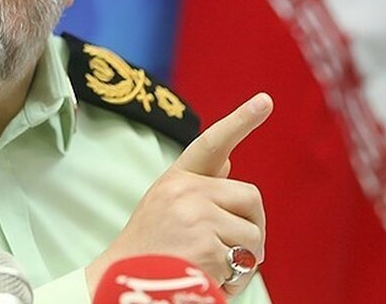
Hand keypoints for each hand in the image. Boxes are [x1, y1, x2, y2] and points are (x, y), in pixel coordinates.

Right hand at [86, 92, 272, 297]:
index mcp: (177, 179)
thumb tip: (229, 162)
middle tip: (239, 251)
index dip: (241, 120)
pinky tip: (209, 283)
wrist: (119, 286)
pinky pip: (244, 265)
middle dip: (253, 227)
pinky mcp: (207, 248)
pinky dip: (234, 283)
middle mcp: (186, 192)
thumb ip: (197, 186)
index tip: (265, 100)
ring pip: (254, 237)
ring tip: (215, 270)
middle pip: (251, 198)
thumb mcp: (164, 206)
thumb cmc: (147, 250)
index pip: (212, 144)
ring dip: (245, 262)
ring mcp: (197, 218)